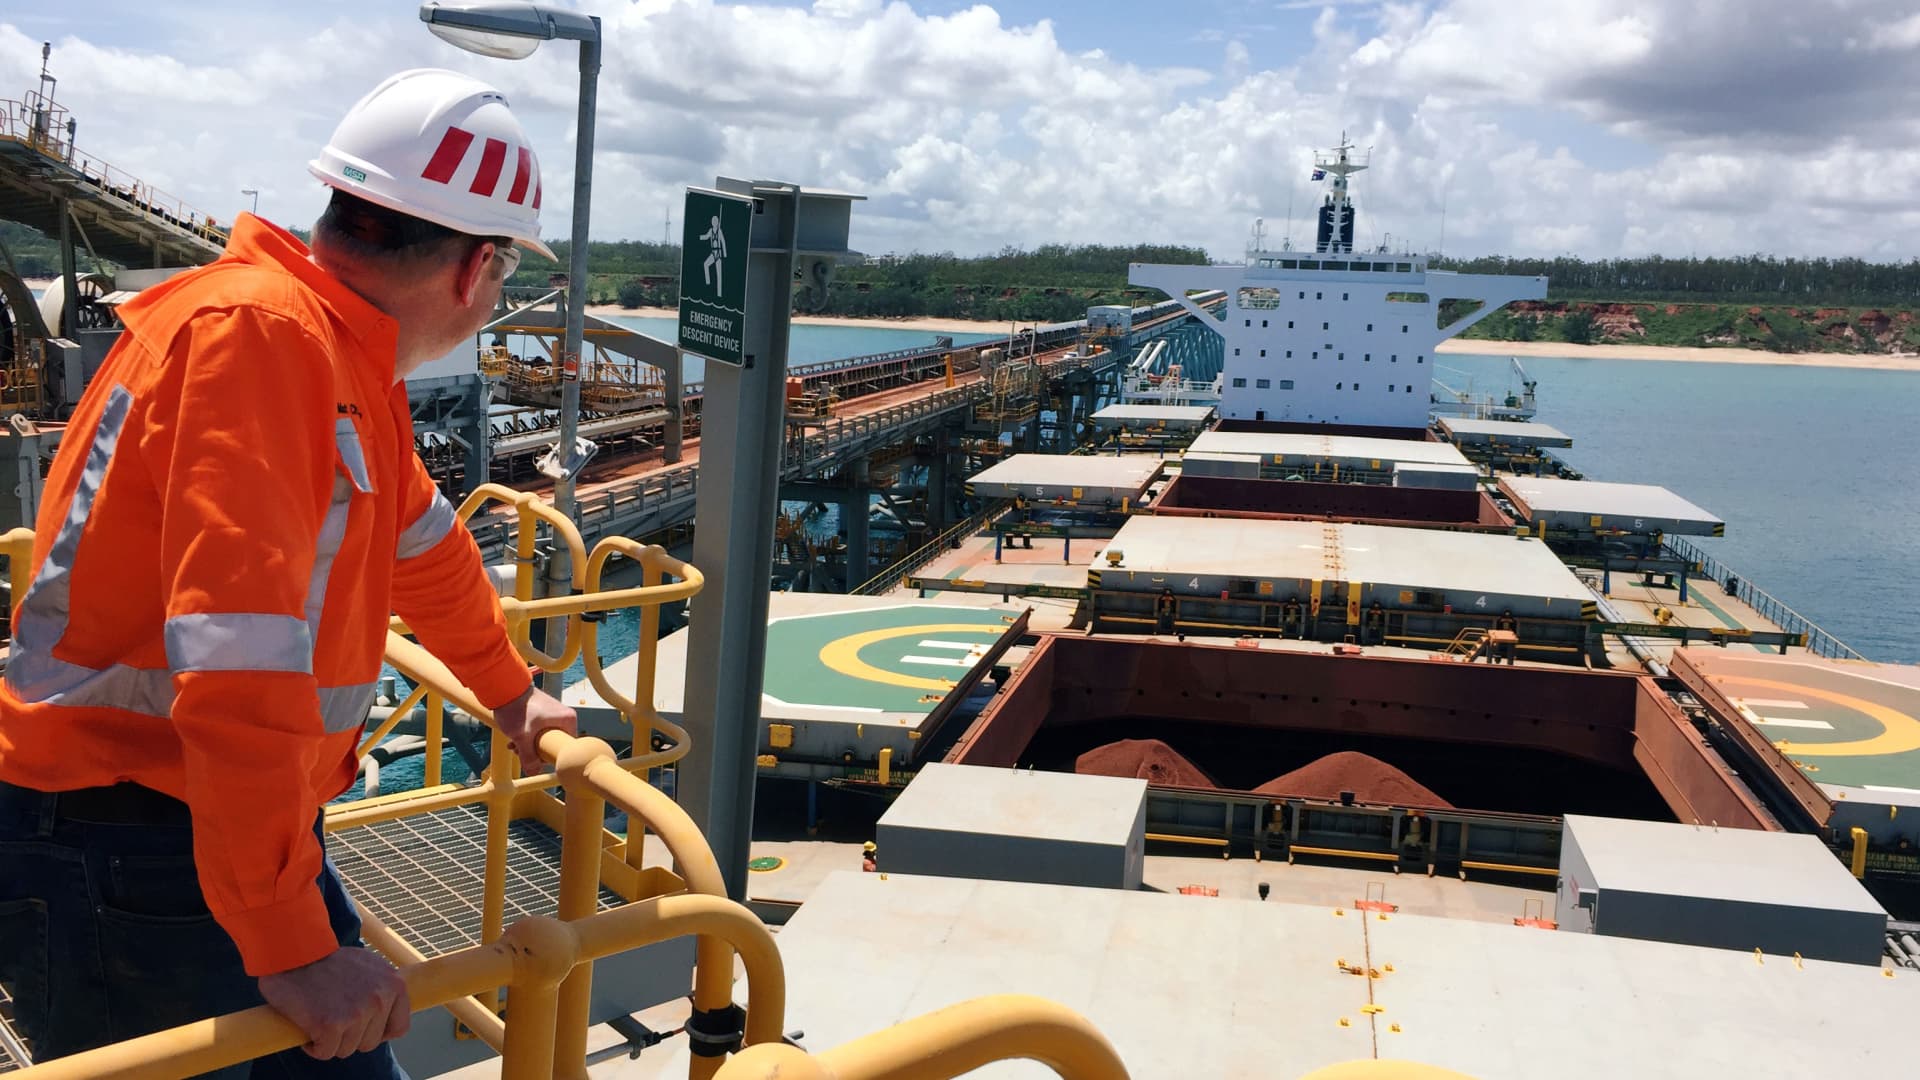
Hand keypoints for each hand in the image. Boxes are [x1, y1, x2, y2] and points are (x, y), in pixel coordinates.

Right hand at [258, 946, 409, 1059]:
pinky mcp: (332, 1025)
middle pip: (370, 1042)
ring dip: (331, 1040)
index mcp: (393, 984)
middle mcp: (380, 999)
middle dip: (350, 1036)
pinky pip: (325, 1052)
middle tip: (333, 1016)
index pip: (399, 1027)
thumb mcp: (368, 966)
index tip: (361, 1028)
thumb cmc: (327, 962)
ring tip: (320, 1016)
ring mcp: (357, 1013)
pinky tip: (308, 1025)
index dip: (378, 1032)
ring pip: (347, 1049)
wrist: (294, 956)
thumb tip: (390, 1009)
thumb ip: (383, 987)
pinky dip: (313, 1046)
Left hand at [493, 685, 577, 772]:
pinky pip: (539, 731)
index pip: (565, 747)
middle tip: (521, 752)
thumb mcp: (522, 737)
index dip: (550, 756)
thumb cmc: (517, 707)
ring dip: (529, 745)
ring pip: (544, 738)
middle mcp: (565, 716)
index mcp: (568, 720)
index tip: (536, 759)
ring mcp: (554, 714)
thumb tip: (533, 771)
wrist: (505, 687)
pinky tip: (514, 739)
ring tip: (514, 745)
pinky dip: (528, 737)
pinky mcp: (544, 713)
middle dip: (535, 751)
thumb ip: (528, 757)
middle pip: (554, 744)